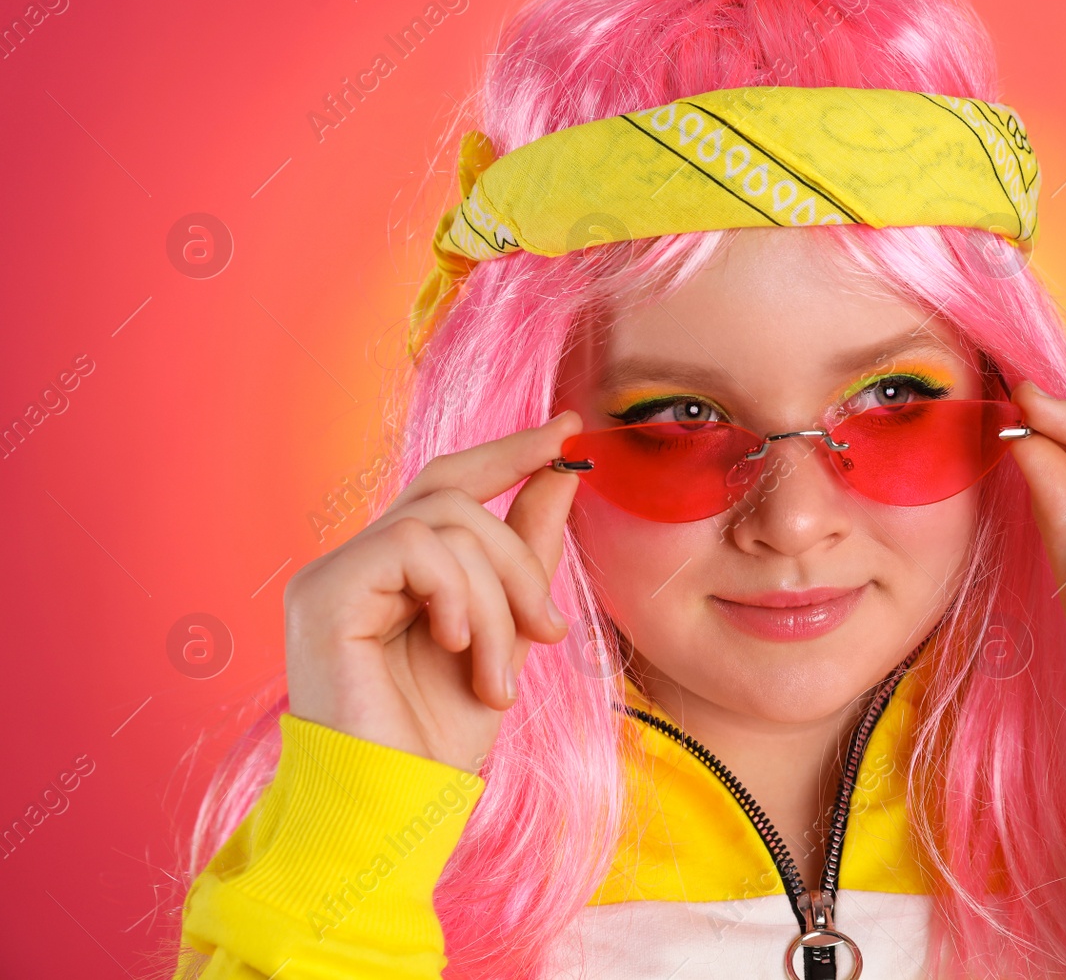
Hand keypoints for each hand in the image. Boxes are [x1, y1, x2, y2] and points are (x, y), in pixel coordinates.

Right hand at [283, 410, 581, 772]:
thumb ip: (525, 555)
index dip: (510, 452)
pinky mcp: (323, 594)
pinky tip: (456, 649)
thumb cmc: (440, 738)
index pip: (451, 484)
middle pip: (457, 498)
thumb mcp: (507, 633)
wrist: (399, 807)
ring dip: (497, 601)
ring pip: (446, 525)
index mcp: (395, 575)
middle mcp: (357, 565)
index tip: (570, 431)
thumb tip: (560, 475)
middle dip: (520, 557)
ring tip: (497, 678)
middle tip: (548, 633)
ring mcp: (333, 576)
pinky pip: (411, 546)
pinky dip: (455, 595)